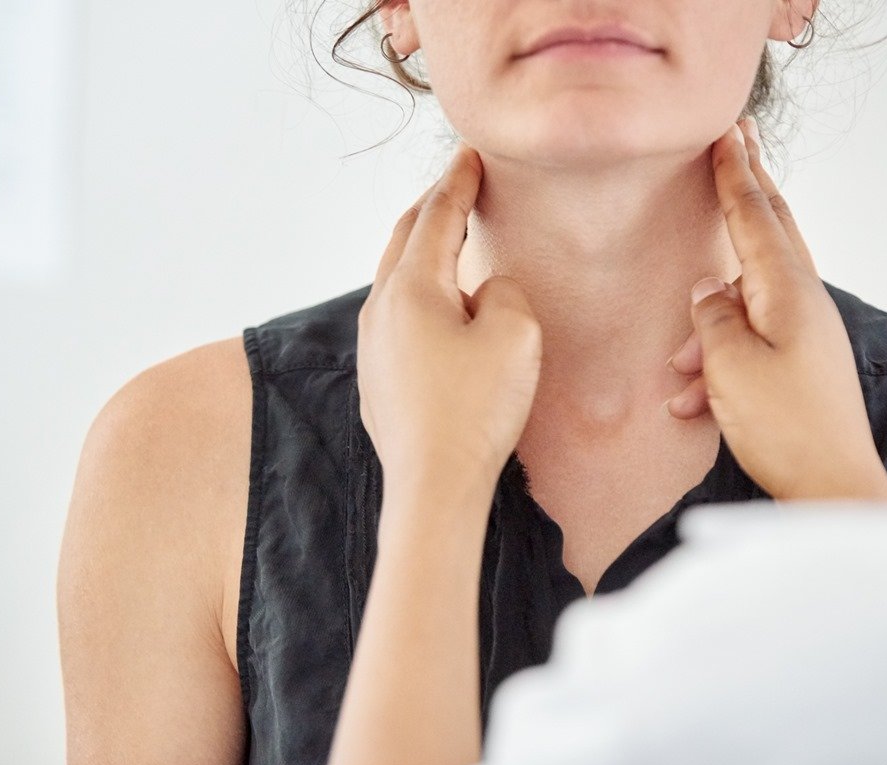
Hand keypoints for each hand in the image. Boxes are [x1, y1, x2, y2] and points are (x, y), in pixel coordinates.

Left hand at [357, 144, 542, 499]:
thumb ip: (503, 291)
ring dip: (423, 252)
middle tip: (458, 185)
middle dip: (432, 208)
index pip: (436, 217)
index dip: (457, 182)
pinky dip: (420, 295)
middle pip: (404, 240)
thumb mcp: (514, 333)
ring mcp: (373, 347)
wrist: (434, 486)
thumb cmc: (475, 410)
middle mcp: (380, 310)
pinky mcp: (379, 380)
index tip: (469, 155)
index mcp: (410, 289)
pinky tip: (440, 311)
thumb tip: (483, 291)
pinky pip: (398, 319)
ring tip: (449, 241)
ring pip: (397, 280)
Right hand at [666, 120, 886, 501]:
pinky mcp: (802, 363)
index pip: (756, 215)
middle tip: (739, 144)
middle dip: (749, 191)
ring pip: (749, 300)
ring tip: (680, 370)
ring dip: (709, 325)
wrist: (832, 488)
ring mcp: (806, 332)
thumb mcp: (730, 367)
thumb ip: (712, 318)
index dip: (735, 174)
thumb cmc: (786, 428)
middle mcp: (803, 302)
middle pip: (771, 233)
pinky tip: (690, 403)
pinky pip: (751, 343)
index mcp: (788, 291)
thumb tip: (708, 289)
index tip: (727, 134)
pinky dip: (719, 363)